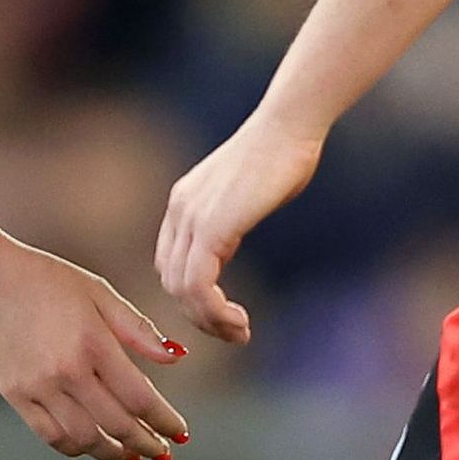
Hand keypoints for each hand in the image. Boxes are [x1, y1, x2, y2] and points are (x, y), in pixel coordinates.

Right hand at [0, 241, 193, 459]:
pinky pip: (51, 435)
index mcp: (93, 343)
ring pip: (85, 439)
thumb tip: (177, 357)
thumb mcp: (96, 291)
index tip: (180, 432)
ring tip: (131, 458)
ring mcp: (38, 387)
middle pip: (118, 425)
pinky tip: (91, 446)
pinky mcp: (14, 395)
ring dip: (114, 454)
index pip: (141, 398)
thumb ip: (137, 327)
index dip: (164, 421)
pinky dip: (76, 447)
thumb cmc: (41, 276)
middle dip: (147, 444)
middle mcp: (67, 371)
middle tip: (164, 452)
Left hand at [160, 111, 323, 344]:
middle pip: (172, 283)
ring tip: (239, 332)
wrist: (289, 126)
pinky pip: (198, 285)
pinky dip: (214, 312)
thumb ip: (228, 219)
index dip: (191, 297)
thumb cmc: (280, 155)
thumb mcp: (243, 193)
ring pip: (182, 291)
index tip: (223, 313)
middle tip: (234, 333)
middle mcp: (180, 211)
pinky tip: (238, 319)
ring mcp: (192, 218)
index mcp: (183, 203)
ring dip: (210, 321)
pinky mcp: (212, 227)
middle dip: (201, 317)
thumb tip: (230, 242)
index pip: (169, 265)